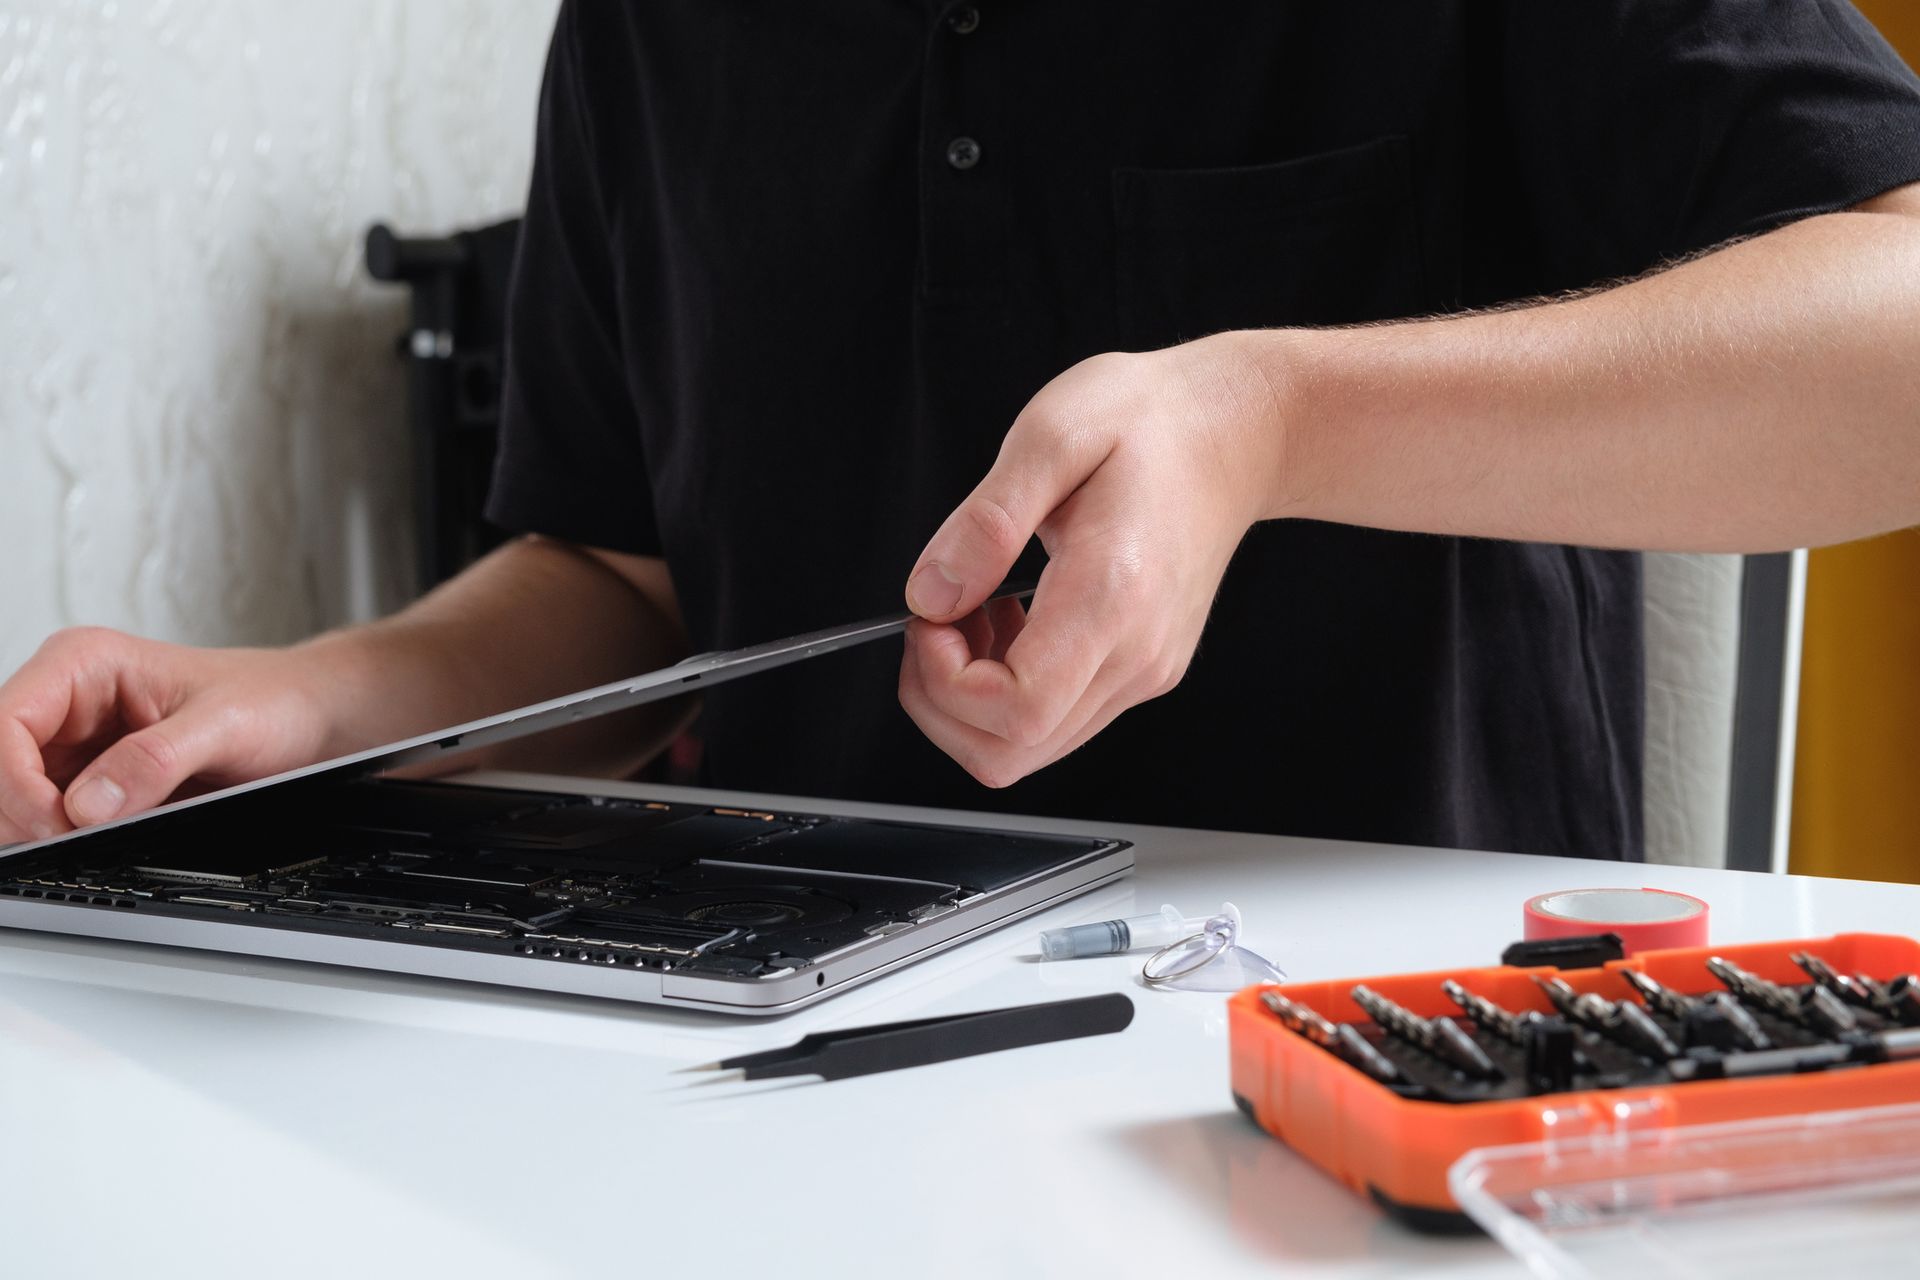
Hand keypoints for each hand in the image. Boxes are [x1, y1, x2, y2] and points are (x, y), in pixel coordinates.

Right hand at [0, 629, 335, 841]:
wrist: (306, 715)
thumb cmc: (272, 700)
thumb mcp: (225, 726)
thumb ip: (156, 760)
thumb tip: (89, 805)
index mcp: (85, 663)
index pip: (2, 723)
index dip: (14, 782)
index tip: (58, 824)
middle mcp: (67, 700)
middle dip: (23, 812)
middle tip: (71, 844)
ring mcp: (73, 742)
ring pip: (13, 797)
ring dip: (37, 829)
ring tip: (88, 843)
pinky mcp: (87, 778)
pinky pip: (45, 814)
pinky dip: (57, 837)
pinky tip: (89, 844)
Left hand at [898, 333, 1288, 787]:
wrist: (1236, 435)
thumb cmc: (1154, 424)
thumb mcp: (1053, 434)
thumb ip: (987, 521)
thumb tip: (933, 594)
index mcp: (1111, 597)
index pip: (1016, 710)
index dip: (946, 683)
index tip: (930, 620)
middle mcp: (1134, 654)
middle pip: (1012, 750)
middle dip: (941, 701)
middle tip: (933, 624)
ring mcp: (1142, 672)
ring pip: (1028, 748)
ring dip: (971, 699)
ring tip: (970, 614)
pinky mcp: (1142, 672)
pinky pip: (1056, 720)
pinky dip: (1007, 692)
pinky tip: (1006, 623)